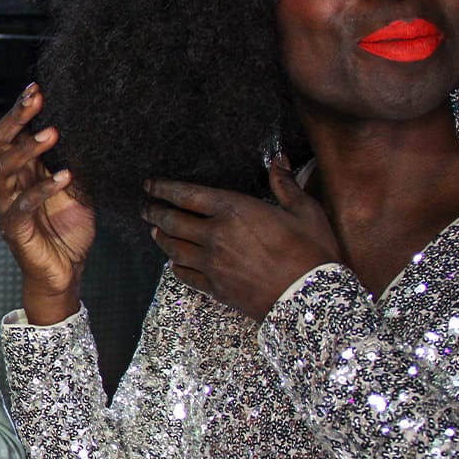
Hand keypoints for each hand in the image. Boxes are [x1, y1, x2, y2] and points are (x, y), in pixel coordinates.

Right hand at [0, 84, 94, 324]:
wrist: (65, 273)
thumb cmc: (68, 230)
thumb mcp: (78, 190)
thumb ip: (74, 163)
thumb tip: (88, 131)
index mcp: (22, 171)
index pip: (13, 133)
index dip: (21, 111)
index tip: (37, 88)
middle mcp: (10, 185)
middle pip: (1, 143)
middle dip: (16, 118)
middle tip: (36, 98)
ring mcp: (9, 207)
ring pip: (5, 170)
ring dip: (28, 150)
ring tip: (52, 133)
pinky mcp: (14, 230)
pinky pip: (23, 205)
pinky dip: (44, 189)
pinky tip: (65, 176)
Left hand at [143, 156, 340, 320]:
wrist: (309, 298)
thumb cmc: (312, 252)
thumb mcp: (304, 211)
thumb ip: (284, 184)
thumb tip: (278, 159)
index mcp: (234, 210)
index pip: (187, 195)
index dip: (163, 188)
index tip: (150, 184)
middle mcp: (215, 235)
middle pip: (172, 221)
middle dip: (155, 212)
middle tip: (145, 207)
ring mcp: (211, 263)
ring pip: (174, 247)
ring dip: (161, 237)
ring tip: (154, 231)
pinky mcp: (214, 287)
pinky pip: (184, 274)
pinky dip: (175, 265)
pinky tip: (173, 261)